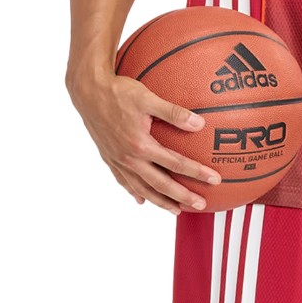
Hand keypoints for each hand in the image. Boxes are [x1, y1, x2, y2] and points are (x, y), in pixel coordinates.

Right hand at [68, 71, 221, 212]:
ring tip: (176, 211)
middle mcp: (129, 158)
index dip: (197, 173)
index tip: (214, 179)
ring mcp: (118, 160)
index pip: (175, 163)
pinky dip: (134, 192)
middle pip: (160, 184)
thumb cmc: (118, 92)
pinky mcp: (109, 158)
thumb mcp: (148, 98)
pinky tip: (141, 200)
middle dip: (182, 196)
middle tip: (200, 205)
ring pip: (142, 188)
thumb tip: (200, 123)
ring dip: (160, 201)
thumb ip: (174, 112)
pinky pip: (123, 181)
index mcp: (141, 145)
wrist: (87, 93)